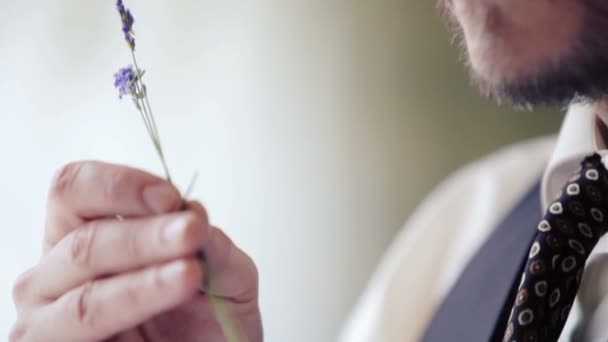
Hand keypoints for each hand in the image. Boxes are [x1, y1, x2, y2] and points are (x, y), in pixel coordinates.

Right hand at [10, 161, 261, 341]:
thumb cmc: (206, 322)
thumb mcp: (226, 278)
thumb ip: (215, 248)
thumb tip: (194, 211)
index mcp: (83, 236)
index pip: (77, 190)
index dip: (120, 186)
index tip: (171, 197)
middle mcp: (54, 275)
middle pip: (81, 242)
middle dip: (143, 236)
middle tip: (190, 232)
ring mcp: (49, 324)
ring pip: (85, 298)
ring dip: (141, 283)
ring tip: (189, 272)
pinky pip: (85, 333)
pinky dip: (131, 310)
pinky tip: (169, 297)